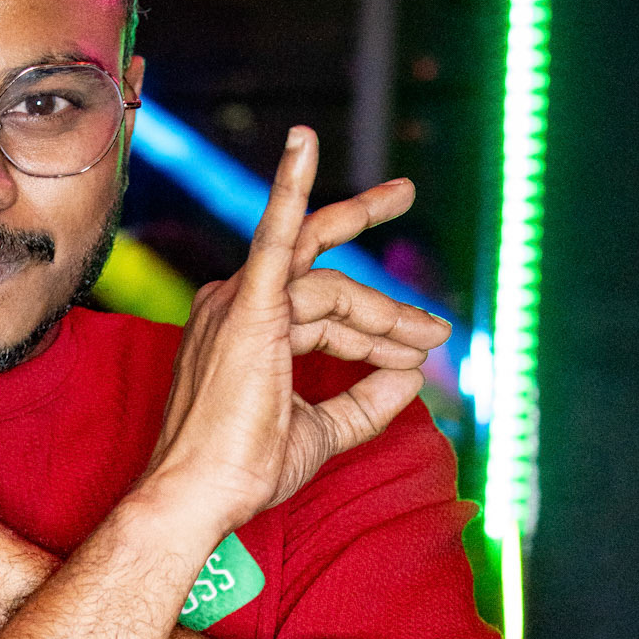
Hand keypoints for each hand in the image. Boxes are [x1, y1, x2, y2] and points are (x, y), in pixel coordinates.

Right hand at [142, 130, 447, 536]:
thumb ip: (365, 401)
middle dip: (386, 307)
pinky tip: (304, 143)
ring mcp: (239, 302)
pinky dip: (289, 188)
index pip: (324, 312)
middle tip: (437, 327)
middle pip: (331, 286)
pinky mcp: (248, 307)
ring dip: (385, 315)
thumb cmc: (244, 470)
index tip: (420, 354)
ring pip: (332, 286)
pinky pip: (274, 234)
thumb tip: (413, 377)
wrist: (201, 495)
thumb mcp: (322, 431)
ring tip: (430, 335)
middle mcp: (237, 305)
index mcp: (247, 327)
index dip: (377, 332)